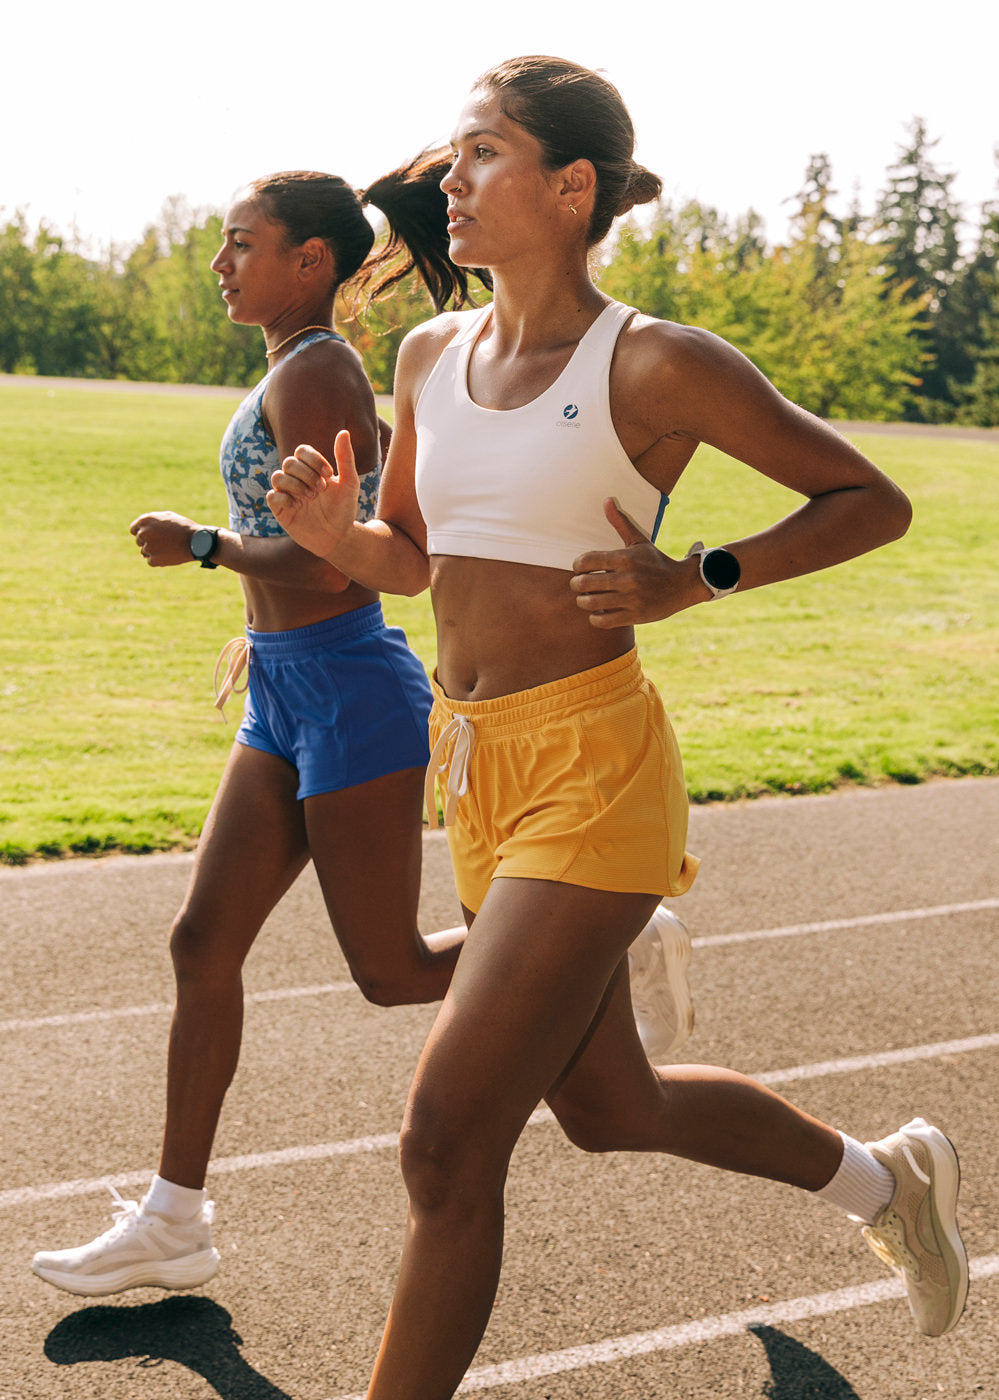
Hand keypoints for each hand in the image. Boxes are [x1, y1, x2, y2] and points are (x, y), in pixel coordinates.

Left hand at [129, 511, 197, 566]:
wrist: (197, 541)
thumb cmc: (183, 527)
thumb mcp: (167, 517)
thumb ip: (151, 521)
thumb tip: (139, 530)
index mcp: (144, 520)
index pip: (134, 529)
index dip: (142, 533)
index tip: (150, 536)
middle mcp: (143, 533)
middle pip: (139, 541)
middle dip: (149, 542)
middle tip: (165, 542)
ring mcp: (147, 547)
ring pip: (144, 552)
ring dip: (154, 552)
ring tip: (169, 548)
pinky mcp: (153, 560)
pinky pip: (151, 561)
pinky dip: (159, 560)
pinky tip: (170, 555)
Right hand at [267, 432, 359, 561]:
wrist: (339, 536)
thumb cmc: (344, 509)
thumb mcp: (349, 483)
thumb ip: (345, 458)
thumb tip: (344, 432)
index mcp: (311, 470)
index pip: (301, 451)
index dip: (314, 460)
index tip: (330, 475)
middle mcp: (296, 479)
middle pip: (289, 462)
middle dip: (306, 475)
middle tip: (321, 490)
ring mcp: (287, 494)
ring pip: (277, 476)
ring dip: (296, 486)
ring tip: (310, 498)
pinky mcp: (280, 510)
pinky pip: (271, 496)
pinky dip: (285, 499)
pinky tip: (299, 507)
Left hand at [569, 499, 690, 626]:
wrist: (683, 585)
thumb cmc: (656, 562)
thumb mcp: (639, 541)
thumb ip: (620, 522)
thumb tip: (606, 499)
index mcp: (625, 558)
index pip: (585, 560)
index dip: (577, 566)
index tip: (581, 569)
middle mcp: (627, 578)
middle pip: (583, 583)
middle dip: (576, 584)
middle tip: (580, 585)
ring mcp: (631, 598)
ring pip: (590, 603)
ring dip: (583, 601)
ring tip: (587, 599)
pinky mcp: (635, 615)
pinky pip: (602, 621)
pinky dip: (595, 617)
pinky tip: (600, 611)